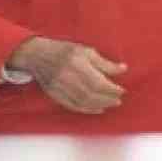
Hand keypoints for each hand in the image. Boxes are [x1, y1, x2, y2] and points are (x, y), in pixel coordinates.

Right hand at [7, 36, 126, 113]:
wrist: (38, 55)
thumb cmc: (64, 50)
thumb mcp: (86, 51)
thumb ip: (104, 63)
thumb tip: (123, 69)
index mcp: (76, 62)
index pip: (97, 81)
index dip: (111, 88)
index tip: (122, 90)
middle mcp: (67, 75)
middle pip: (90, 93)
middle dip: (107, 99)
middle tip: (118, 100)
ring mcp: (59, 87)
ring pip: (82, 102)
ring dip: (99, 105)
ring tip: (110, 104)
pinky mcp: (54, 95)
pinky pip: (73, 106)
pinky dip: (87, 110)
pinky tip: (97, 109)